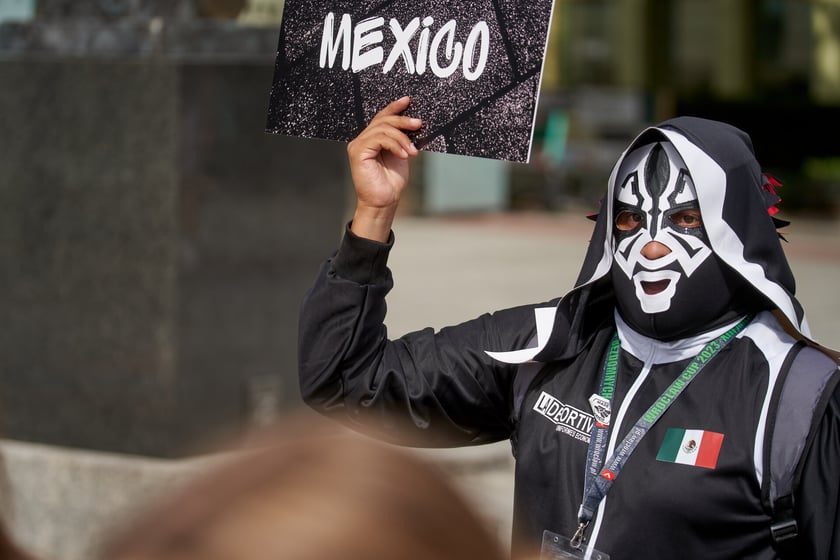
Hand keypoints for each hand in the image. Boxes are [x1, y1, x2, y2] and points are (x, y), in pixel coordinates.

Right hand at [347, 96, 421, 241]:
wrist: (384, 202)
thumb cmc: (391, 182)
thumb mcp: (401, 155)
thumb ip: (403, 140)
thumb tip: (415, 124)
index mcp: (371, 139)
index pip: (381, 118)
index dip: (394, 107)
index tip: (408, 101)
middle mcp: (362, 140)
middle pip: (382, 120)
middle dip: (402, 121)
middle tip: (418, 124)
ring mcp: (358, 145)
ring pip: (382, 129)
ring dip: (402, 138)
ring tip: (412, 151)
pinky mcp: (358, 152)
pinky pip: (379, 139)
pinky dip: (395, 145)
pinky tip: (404, 155)